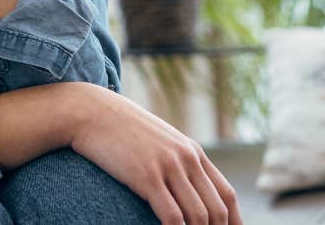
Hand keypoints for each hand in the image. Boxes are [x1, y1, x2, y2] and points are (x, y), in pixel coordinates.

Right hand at [68, 85, 241, 224]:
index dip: (233, 222)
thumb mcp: (156, 141)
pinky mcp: (147, 176)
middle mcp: (187, 158)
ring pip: (198, 216)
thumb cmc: (119, 129)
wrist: (90, 111)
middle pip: (217, 210)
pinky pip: (171, 216)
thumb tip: (184, 186)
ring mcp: (168, 166)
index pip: (227, 195)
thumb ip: (175, 160)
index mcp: (192, 151)